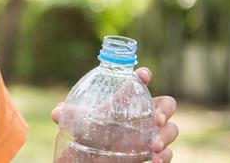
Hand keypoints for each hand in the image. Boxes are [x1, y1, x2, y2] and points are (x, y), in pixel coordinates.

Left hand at [51, 66, 178, 162]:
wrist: (94, 158)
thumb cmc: (91, 132)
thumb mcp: (80, 123)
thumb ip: (70, 115)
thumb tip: (57, 113)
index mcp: (129, 99)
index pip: (141, 82)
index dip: (144, 76)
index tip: (143, 75)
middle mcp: (145, 114)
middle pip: (167, 104)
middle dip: (165, 109)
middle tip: (157, 119)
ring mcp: (152, 134)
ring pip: (171, 129)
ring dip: (166, 136)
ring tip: (154, 146)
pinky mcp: (153, 153)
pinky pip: (168, 154)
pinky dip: (165, 157)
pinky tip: (155, 160)